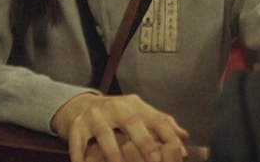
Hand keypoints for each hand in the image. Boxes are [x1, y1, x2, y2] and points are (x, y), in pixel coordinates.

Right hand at [51, 93, 188, 161]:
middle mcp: (115, 107)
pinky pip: (78, 144)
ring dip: (114, 153)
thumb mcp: (138, 113)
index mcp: (134, 104)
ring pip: (105, 134)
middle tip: (155, 161)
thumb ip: (160, 124)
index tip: (179, 151)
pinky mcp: (76, 127)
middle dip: (145, 143)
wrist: (79, 106)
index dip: (168, 134)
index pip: (155, 117)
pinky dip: (81, 157)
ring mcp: (94, 116)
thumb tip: (184, 137)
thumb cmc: (116, 114)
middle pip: (132, 123)